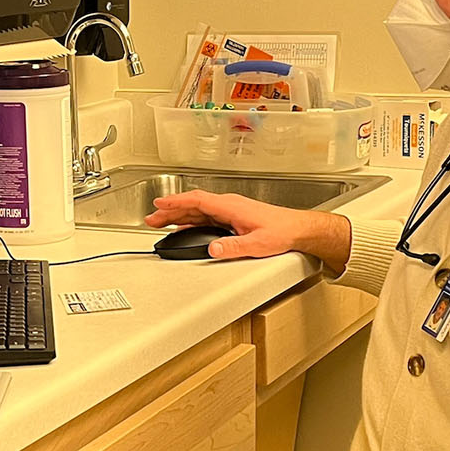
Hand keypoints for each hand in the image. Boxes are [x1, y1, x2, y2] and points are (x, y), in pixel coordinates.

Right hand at [144, 191, 351, 269]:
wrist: (298, 229)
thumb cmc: (282, 231)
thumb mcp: (257, 244)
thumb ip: (234, 247)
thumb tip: (213, 249)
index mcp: (231, 207)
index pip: (198, 201)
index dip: (176, 202)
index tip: (159, 204)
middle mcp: (228, 205)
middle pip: (193, 206)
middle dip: (170, 211)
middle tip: (151, 218)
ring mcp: (230, 210)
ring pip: (198, 210)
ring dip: (178, 216)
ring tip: (160, 223)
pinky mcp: (233, 217)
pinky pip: (206, 216)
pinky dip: (190, 220)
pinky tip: (183, 227)